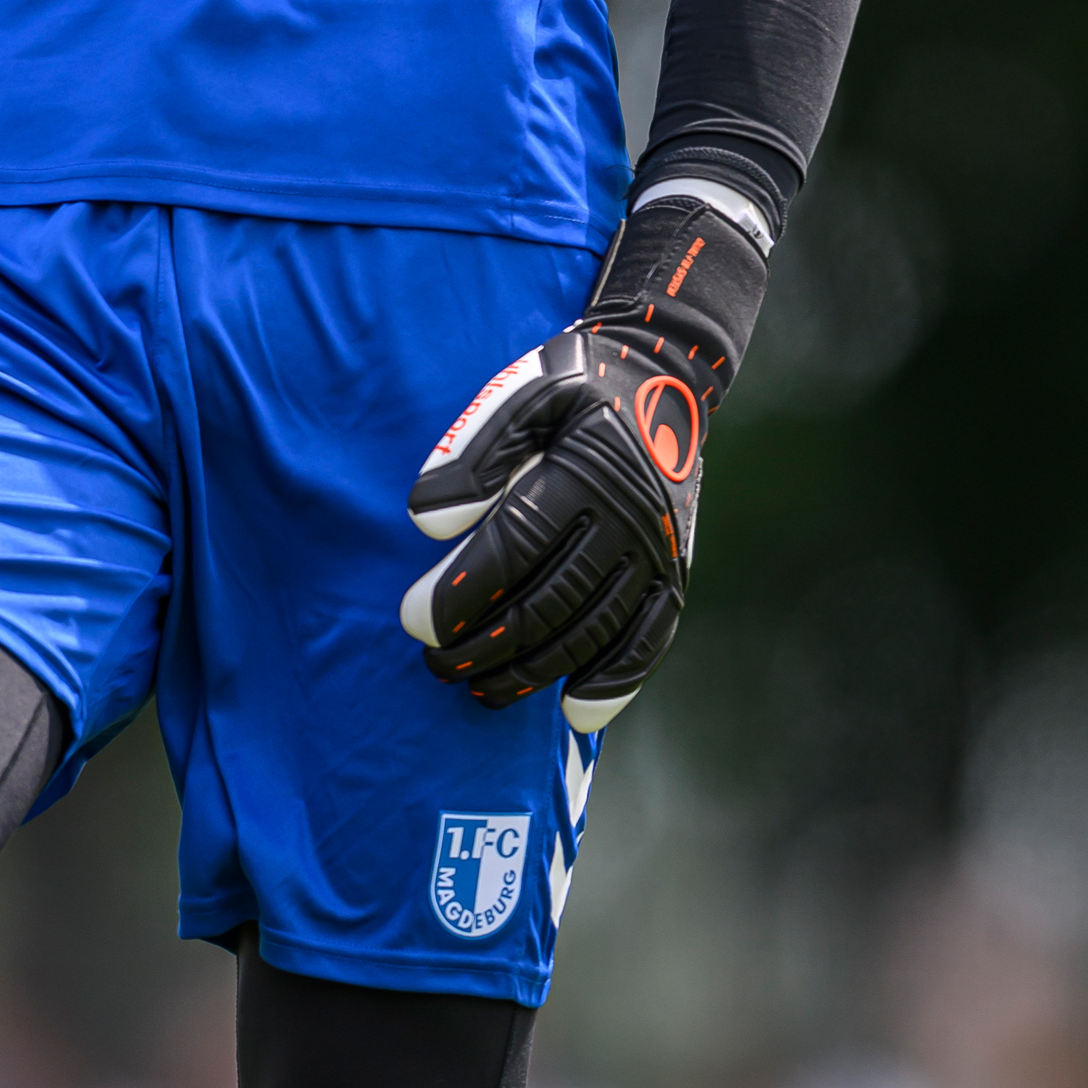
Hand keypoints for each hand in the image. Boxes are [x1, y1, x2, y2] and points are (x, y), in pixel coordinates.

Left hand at [399, 193, 765, 728]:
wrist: (667, 377)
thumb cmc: (580, 385)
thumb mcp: (526, 391)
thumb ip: (474, 450)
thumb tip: (425, 521)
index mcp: (584, 472)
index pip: (512, 549)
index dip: (460, 594)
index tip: (413, 622)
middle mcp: (628, 521)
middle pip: (548, 604)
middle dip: (483, 645)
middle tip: (434, 665)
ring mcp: (656, 554)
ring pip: (591, 633)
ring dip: (532, 672)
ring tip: (478, 690)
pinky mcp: (675, 574)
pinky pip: (649, 642)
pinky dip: (614, 682)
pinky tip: (572, 710)